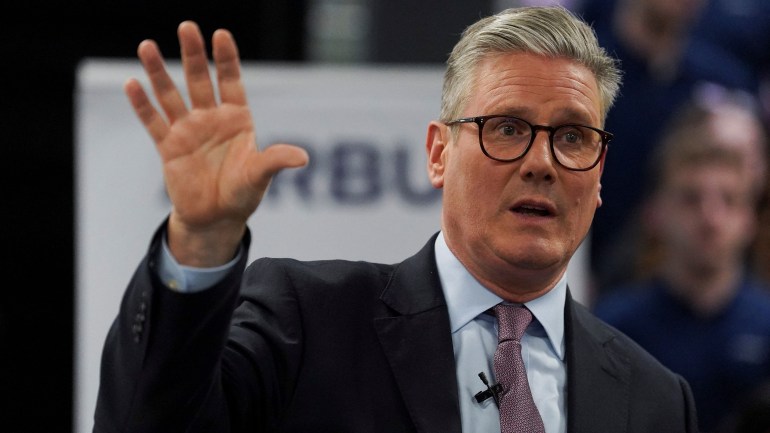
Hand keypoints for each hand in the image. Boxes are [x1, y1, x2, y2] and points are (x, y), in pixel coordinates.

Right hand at [125, 21, 308, 266]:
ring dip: (159, 72)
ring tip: (147, 46)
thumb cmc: (242, 194)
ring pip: (170, 95)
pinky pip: (153, 122)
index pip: (231, 81)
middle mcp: (211, 118)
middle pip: (199, 80)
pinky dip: (142, 104)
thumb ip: (275, 161)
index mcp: (237, 119)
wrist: (216, 219)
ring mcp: (187, 130)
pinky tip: (132, 83)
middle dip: (193, 54)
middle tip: (186, 26)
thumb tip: (304, 158)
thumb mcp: (260, 176)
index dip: (226, 59)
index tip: (221, 35)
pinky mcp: (168, 147)